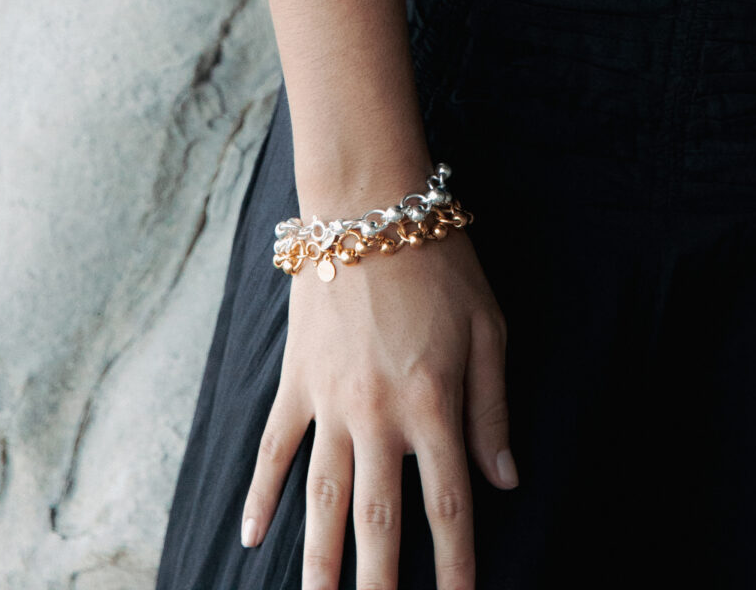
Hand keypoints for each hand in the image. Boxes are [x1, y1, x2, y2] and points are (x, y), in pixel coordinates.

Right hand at [241, 231, 513, 588]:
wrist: (369, 204)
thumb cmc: (441, 261)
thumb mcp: (488, 329)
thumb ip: (493, 410)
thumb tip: (504, 480)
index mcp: (434, 403)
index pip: (448, 504)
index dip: (456, 563)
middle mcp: (379, 415)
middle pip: (379, 520)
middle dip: (381, 585)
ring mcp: (331, 402)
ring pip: (322, 501)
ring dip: (319, 562)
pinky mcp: (297, 382)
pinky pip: (274, 450)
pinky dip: (261, 495)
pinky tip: (251, 538)